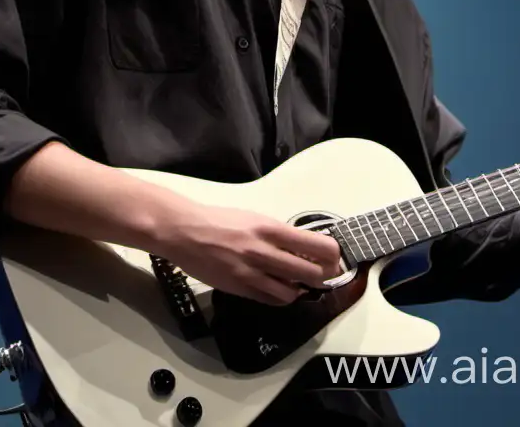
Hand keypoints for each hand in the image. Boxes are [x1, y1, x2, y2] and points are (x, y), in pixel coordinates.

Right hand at [155, 201, 343, 305]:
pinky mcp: (239, 288)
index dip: (333, 256)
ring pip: (292, 293)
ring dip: (301, 290)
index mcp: (270, 228)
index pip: (317, 246)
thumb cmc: (218, 220)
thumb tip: (303, 249)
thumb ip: (278, 235)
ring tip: (300, 284)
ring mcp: (251, 273)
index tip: (335, 258)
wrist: (184, 231)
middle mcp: (264, 251)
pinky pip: (270, 300)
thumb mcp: (254, 218)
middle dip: (324, 277)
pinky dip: (281, 298)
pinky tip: (280, 290)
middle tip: (325, 276)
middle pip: (312, 273)